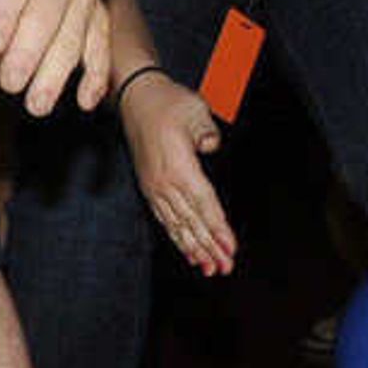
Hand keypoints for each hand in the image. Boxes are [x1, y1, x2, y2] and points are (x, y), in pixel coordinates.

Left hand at [0, 0, 111, 113]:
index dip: (1, 16)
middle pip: (46, 15)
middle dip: (28, 53)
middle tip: (9, 84)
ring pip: (73, 38)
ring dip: (56, 74)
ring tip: (37, 105)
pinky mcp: (100, 19)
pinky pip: (101, 50)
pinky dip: (96, 77)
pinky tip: (85, 100)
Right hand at [121, 70, 238, 273]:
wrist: (136, 99)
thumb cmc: (168, 103)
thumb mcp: (194, 110)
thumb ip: (206, 132)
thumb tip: (211, 146)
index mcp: (178, 167)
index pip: (204, 204)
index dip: (218, 228)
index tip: (230, 248)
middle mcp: (164, 183)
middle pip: (192, 222)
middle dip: (210, 248)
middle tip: (225, 268)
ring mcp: (155, 187)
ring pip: (178, 225)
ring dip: (194, 249)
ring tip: (209, 268)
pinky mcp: (150, 188)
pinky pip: (165, 219)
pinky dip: (177, 237)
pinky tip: (188, 251)